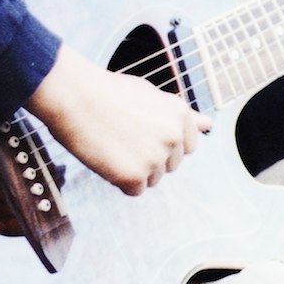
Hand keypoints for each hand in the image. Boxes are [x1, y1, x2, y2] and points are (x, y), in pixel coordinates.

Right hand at [26, 45, 212, 195]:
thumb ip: (181, 115)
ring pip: (152, 179)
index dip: (162, 143)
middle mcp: (174, 137)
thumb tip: (208, 124)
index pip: (187, 147)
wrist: (75, 96)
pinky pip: (134, 191)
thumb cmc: (108, 93)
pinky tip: (107, 158)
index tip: (142, 134)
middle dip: (149, 158)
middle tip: (123, 137)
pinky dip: (120, 181)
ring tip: (113, 144)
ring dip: (134, 170)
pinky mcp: (135, 176)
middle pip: (170, 165)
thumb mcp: (151, 96)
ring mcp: (156, 158)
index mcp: (180, 115)